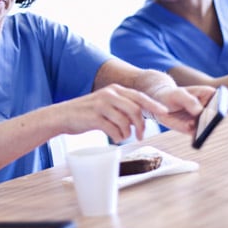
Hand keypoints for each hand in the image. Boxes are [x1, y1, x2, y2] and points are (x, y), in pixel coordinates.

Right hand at [52, 84, 167, 142]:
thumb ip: (122, 108)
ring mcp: (101, 105)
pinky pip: (113, 129)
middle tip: (141, 135)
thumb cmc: (87, 112)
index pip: (140, 96)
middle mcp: (109, 94)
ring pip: (126, 120)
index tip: (164, 113)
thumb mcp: (106, 104)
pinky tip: (115, 137)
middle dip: (142, 125)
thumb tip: (140, 120)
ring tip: (123, 136)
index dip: (154, 105)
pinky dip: (118, 136)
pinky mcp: (94, 117)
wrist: (63, 115)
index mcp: (115, 90)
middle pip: (136, 109)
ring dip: (128, 132)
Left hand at [148, 85, 227, 133]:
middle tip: (212, 117)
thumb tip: (200, 112)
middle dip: (216, 118)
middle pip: (220, 116)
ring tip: (200, 126)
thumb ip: (189, 101)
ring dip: (206, 128)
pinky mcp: (193, 131)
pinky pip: (198, 135)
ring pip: (209, 128)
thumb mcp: (178, 94)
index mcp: (211, 95)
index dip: (227, 102)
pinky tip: (192, 134)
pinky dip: (196, 136)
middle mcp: (210, 109)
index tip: (222, 104)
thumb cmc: (173, 95)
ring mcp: (203, 121)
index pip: (227, 98)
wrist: (161, 102)